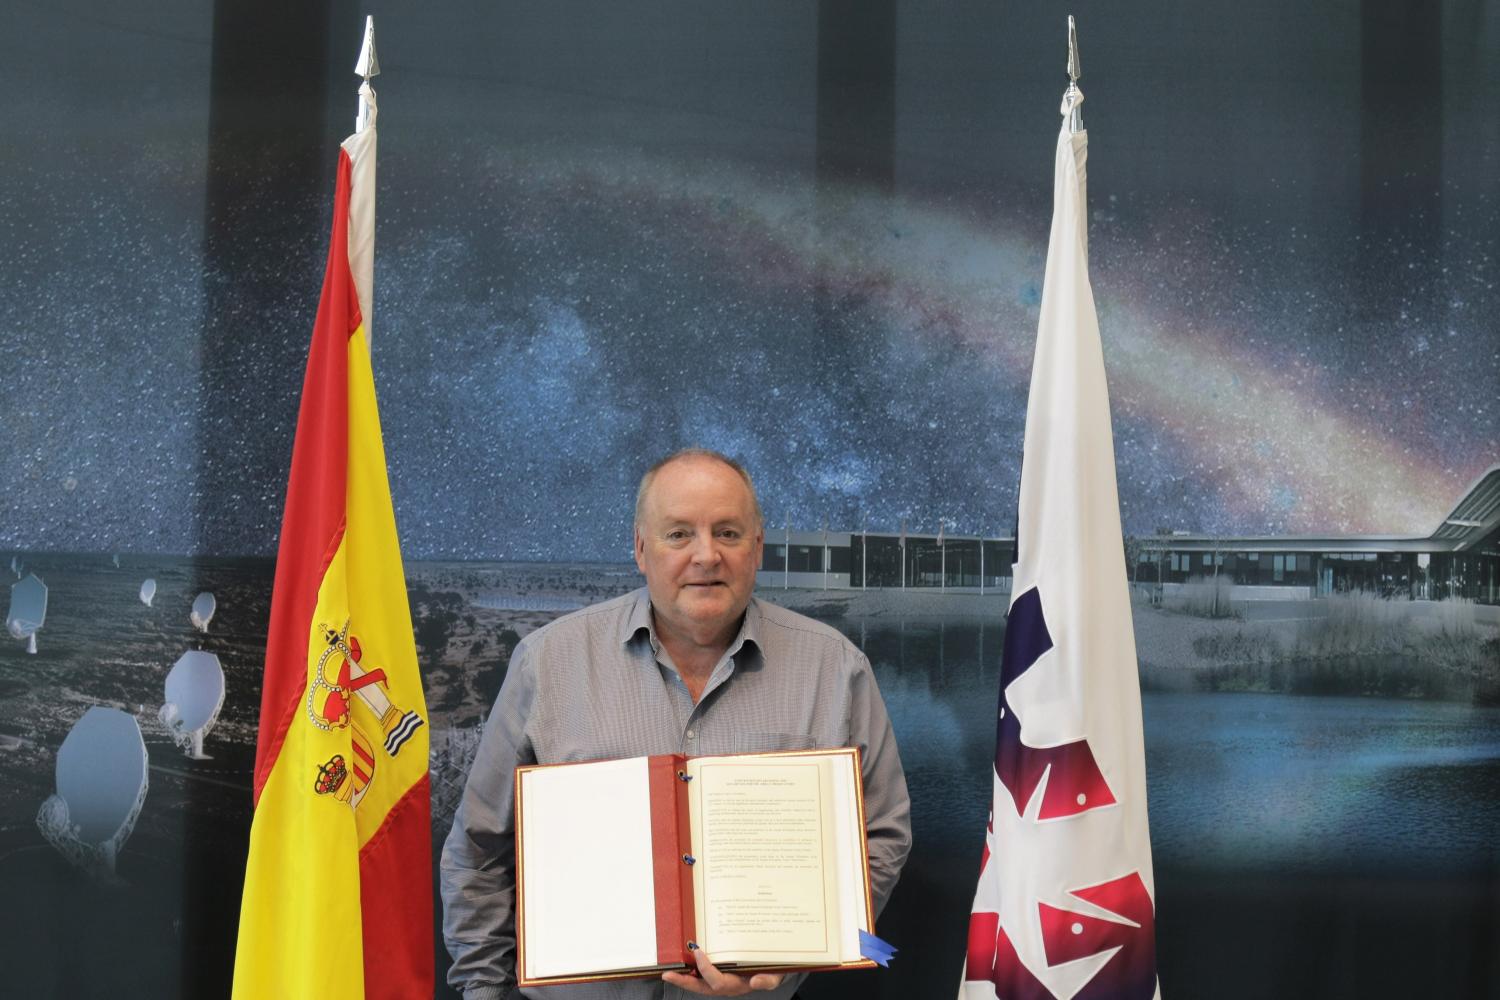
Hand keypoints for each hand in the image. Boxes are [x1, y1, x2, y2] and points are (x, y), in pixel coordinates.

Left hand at [661, 944, 785, 995]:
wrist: (779, 968)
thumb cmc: (776, 970)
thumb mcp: (777, 975)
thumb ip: (769, 980)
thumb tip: (756, 982)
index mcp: (739, 985)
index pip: (717, 982)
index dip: (706, 969)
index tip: (698, 951)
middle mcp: (728, 985)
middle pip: (701, 987)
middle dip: (683, 982)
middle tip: (667, 974)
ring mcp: (723, 980)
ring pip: (699, 983)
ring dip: (684, 978)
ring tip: (670, 970)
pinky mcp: (721, 972)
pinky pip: (702, 976)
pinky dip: (691, 971)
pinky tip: (683, 963)